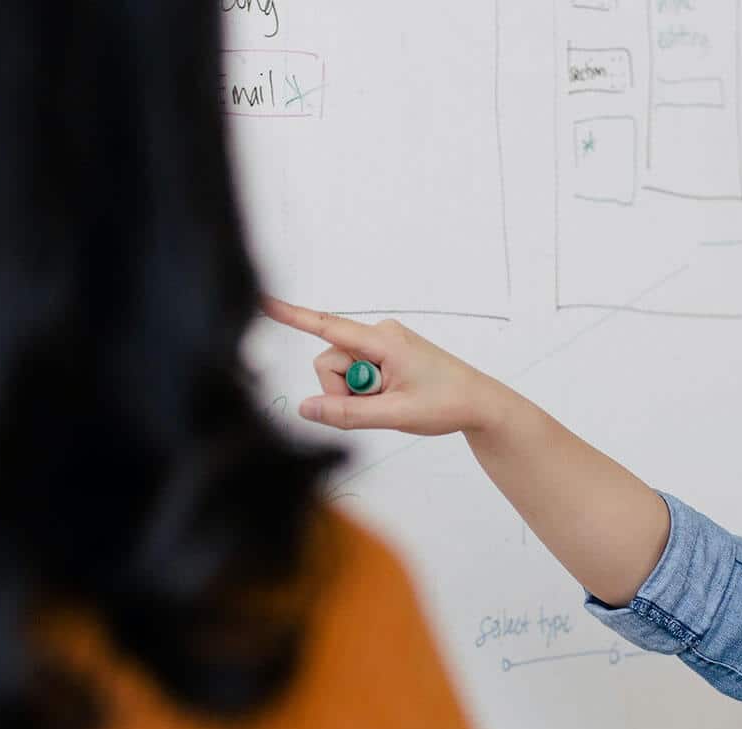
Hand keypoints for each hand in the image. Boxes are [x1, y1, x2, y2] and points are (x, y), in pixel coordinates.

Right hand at [262, 297, 509, 436]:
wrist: (479, 403)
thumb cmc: (446, 403)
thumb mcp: (395, 415)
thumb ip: (347, 414)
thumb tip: (305, 408)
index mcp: (383, 340)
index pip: (327, 325)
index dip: (292, 316)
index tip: (262, 301)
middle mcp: (379, 334)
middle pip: (330, 361)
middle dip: (342, 390)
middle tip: (378, 407)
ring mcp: (381, 343)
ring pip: (341, 370)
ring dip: (356, 393)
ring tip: (391, 401)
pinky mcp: (384, 354)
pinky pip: (356, 372)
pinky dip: (365, 390)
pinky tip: (392, 396)